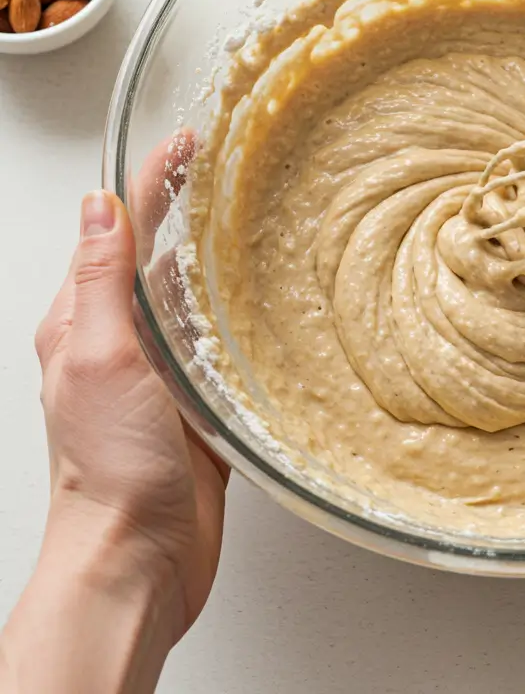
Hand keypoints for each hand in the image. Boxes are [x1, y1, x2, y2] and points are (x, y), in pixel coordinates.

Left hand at [1, 141, 227, 693]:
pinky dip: (238, 311)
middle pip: (155, 254)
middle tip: (228, 167)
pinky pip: (218, 341)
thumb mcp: (100, 360)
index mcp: (86, 323)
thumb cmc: (110, 471)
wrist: (138, 558)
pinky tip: (265, 300)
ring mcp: (161, 371)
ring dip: (216, 255)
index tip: (184, 140)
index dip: (151, 180)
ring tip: (254, 217)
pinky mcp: (196, 401)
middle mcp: (122, 340)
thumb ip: (101, 284)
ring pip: (191, 295)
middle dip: (187, 207)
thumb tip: (100, 208)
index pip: (119, 230)